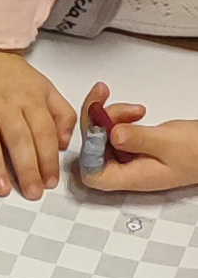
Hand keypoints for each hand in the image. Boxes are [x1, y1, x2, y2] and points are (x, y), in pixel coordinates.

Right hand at [0, 41, 74, 199]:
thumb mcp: (45, 88)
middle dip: (27, 168)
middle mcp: (5, 106)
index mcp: (29, 101)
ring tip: (1, 188)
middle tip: (32, 192)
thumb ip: (61, 114)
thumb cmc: (12, 76)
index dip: (48, 159)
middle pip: (19, 139)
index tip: (50, 181)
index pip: (43, 133)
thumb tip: (62, 144)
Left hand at [77, 103, 197, 194]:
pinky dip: (119, 118)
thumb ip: (139, 139)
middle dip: (96, 122)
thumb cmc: (196, 153)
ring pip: (102, 137)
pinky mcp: (131, 146)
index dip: (90, 151)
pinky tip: (134, 111)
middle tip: (102, 99)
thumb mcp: (167, 142)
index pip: (93, 174)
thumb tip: (113, 134)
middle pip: (92, 150)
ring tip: (133, 108)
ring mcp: (127, 158)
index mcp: (131, 177)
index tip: (99, 127)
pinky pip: (114, 132)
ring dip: (110, 116)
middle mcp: (125, 170)